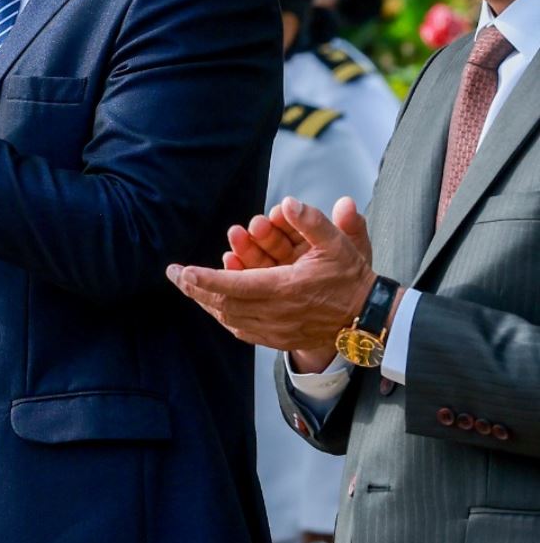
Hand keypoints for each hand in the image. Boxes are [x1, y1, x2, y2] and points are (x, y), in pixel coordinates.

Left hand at [168, 196, 377, 359]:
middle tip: (172, 274)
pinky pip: (241, 330)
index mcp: (285, 290)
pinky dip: (223, 316)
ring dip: (205, 302)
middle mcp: (276, 314)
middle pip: (224, 303)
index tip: (181, 271)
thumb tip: (288, 202)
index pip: (235, 285)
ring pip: (229, 318)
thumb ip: (313, 222)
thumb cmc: (351, 278)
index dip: (205, 279)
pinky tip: (212, 305)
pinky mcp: (279, 340)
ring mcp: (277, 331)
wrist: (369, 319)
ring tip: (186, 286)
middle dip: (195, 288)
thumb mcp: (339, 245)